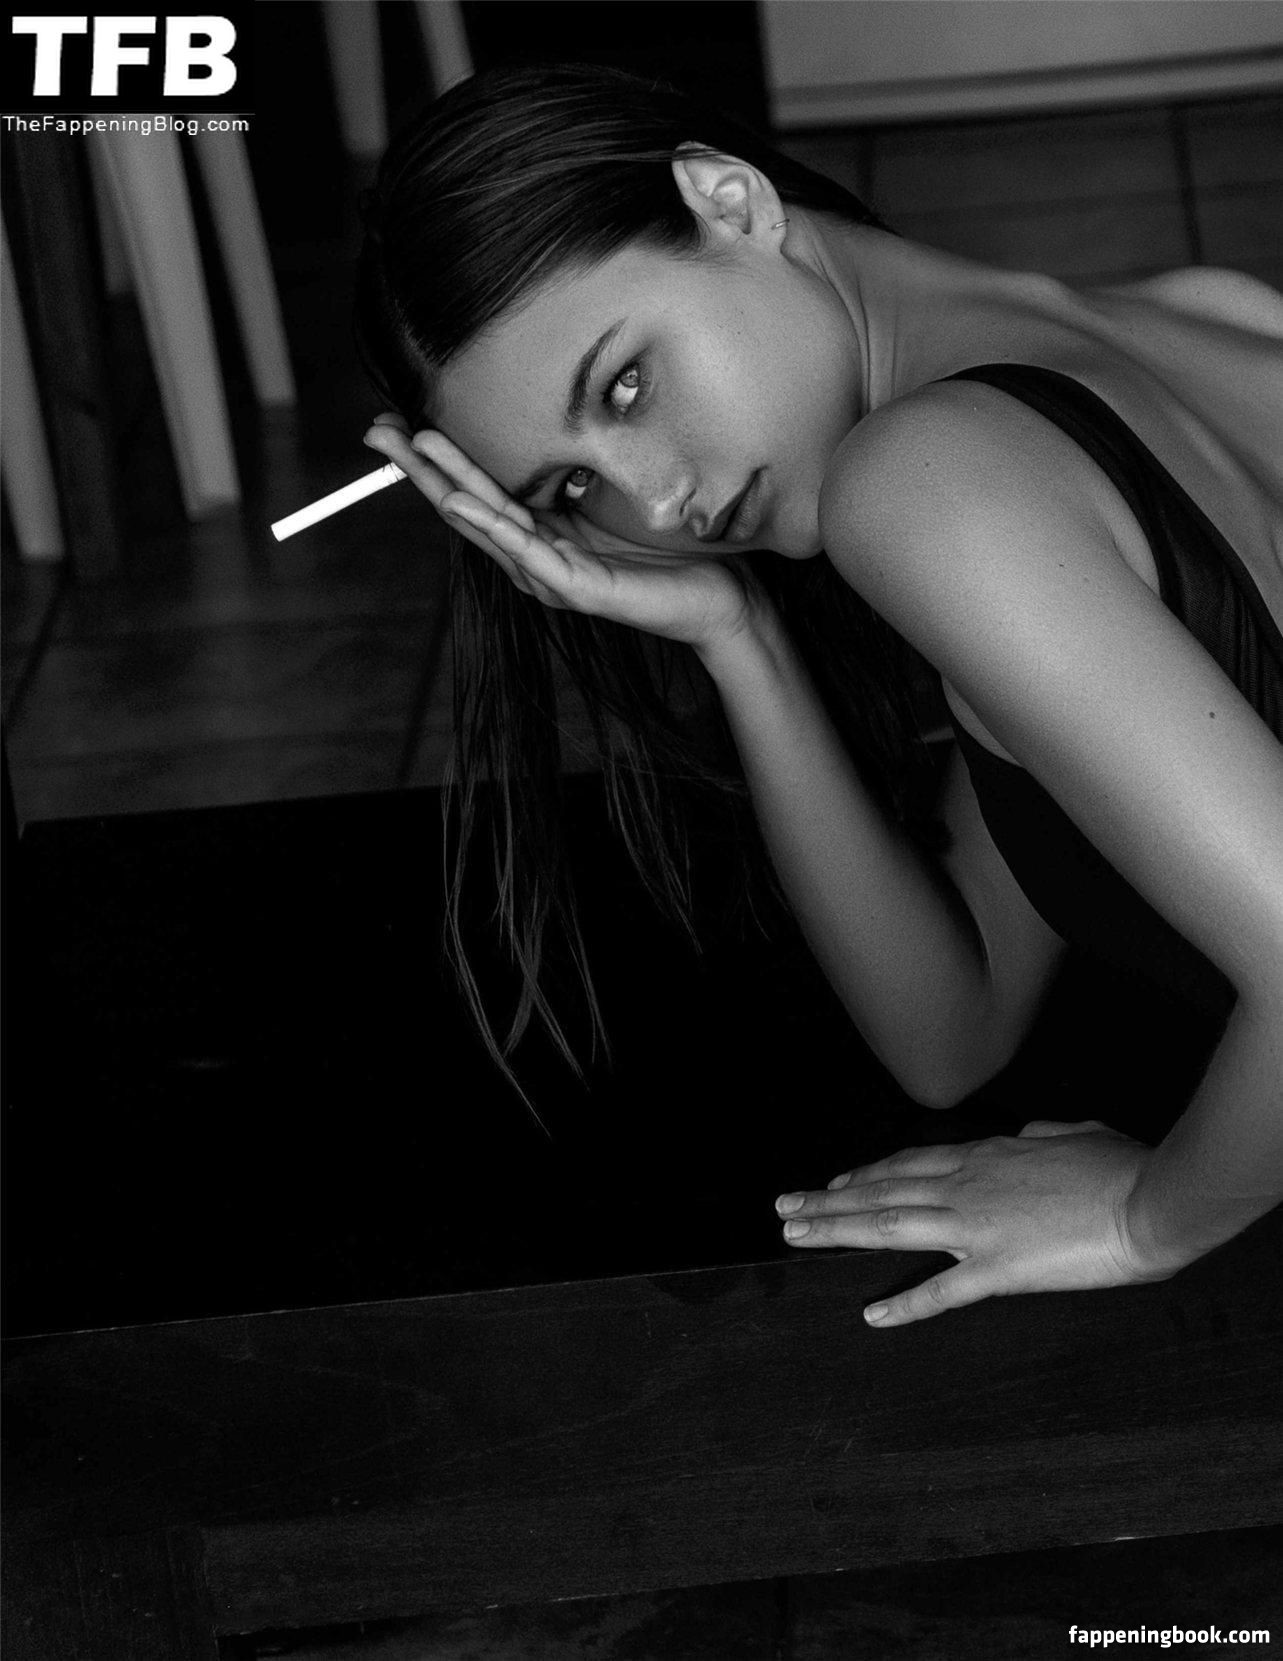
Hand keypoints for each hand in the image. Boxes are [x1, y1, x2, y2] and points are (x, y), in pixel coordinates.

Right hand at [362, 416, 764, 651]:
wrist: (719, 601)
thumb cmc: (672, 554)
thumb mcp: (618, 503)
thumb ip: (581, 476)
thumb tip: (560, 424)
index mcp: (539, 536)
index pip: (474, 488)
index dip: (432, 459)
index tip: (394, 423)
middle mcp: (534, 558)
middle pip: (464, 503)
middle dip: (419, 466)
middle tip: (376, 430)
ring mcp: (552, 576)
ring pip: (487, 522)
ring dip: (447, 483)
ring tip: (412, 450)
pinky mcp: (578, 589)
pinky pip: (527, 550)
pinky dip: (491, 524)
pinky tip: (462, 500)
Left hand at [775, 1120, 1193, 1327]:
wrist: (1149, 1199)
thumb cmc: (1120, 1166)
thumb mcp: (1075, 1134)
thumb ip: (1043, 1135)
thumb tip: (1030, 1134)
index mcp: (986, 1156)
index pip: (909, 1163)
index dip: (866, 1174)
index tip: (836, 1182)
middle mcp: (966, 1187)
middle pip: (882, 1190)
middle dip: (829, 1199)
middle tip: (784, 1206)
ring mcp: (977, 1227)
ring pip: (890, 1226)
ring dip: (838, 1230)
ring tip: (795, 1235)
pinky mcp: (999, 1268)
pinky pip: (942, 1291)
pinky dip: (905, 1303)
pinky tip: (872, 1315)